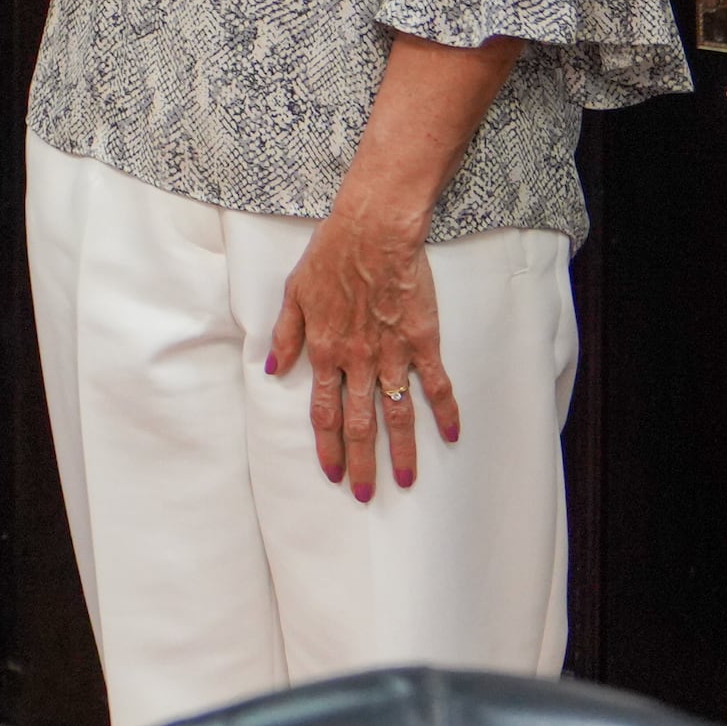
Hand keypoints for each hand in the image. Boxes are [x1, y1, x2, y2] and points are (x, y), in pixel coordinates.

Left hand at [267, 195, 456, 497]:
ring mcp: (393, 353)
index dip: (327, 446)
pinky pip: (437, 384)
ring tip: (405, 480)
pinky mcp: (423, 341)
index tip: (332, 473)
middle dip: (361, 463)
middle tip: (366, 495)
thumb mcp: (294, 292)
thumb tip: (274, 370)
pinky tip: (451, 435)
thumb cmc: (331, 254)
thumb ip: (285, 335)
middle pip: (359, 423)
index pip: (323, 412)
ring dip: (401, 450)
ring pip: (397, 414)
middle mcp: (358, 360)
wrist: (374, 230)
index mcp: (325, 349)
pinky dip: (445, 412)